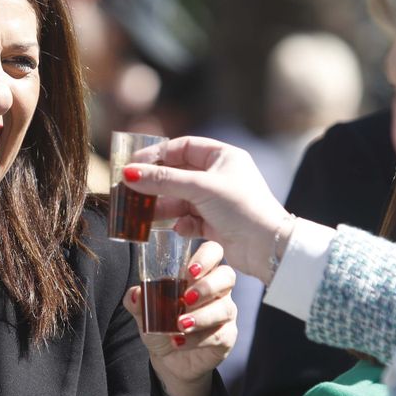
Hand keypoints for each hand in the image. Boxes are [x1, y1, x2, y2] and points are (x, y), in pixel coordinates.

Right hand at [121, 137, 291, 283]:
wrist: (267, 247)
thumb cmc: (241, 208)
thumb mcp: (199, 188)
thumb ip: (162, 180)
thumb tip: (128, 173)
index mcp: (223, 157)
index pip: (182, 147)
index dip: (156, 155)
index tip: (133, 164)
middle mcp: (220, 176)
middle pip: (178, 174)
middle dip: (155, 184)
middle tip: (130, 191)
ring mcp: (218, 201)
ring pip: (180, 199)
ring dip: (163, 206)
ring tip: (143, 214)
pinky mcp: (216, 224)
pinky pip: (189, 219)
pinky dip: (180, 224)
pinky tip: (178, 229)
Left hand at [124, 240, 236, 395]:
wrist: (168, 359)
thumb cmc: (162, 325)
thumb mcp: (145, 312)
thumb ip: (138, 301)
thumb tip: (136, 293)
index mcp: (199, 275)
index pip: (213, 252)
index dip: (207, 256)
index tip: (189, 270)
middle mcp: (217, 291)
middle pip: (227, 276)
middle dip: (208, 286)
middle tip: (186, 298)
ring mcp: (225, 313)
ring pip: (224, 308)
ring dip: (201, 316)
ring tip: (179, 325)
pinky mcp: (226, 337)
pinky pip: (219, 335)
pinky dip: (197, 339)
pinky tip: (179, 341)